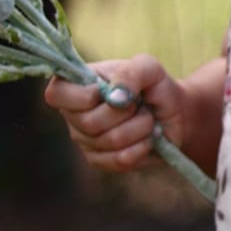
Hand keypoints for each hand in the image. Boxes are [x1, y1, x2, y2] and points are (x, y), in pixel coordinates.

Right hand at [44, 54, 185, 173]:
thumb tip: (114, 98)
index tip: (107, 90)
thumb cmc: (155, 88)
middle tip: (139, 104)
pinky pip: (120, 160)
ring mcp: (85, 141)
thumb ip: (131, 73)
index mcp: (75, 85)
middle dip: (126, 112)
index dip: (84, 96)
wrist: (174, 115)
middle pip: (89, 122)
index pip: (56, 94)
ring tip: (146, 119)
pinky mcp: (100, 161)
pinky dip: (143, 146)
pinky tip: (147, 138)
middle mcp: (73, 114)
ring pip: (110, 141)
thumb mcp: (149, 69)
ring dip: (140, 128)